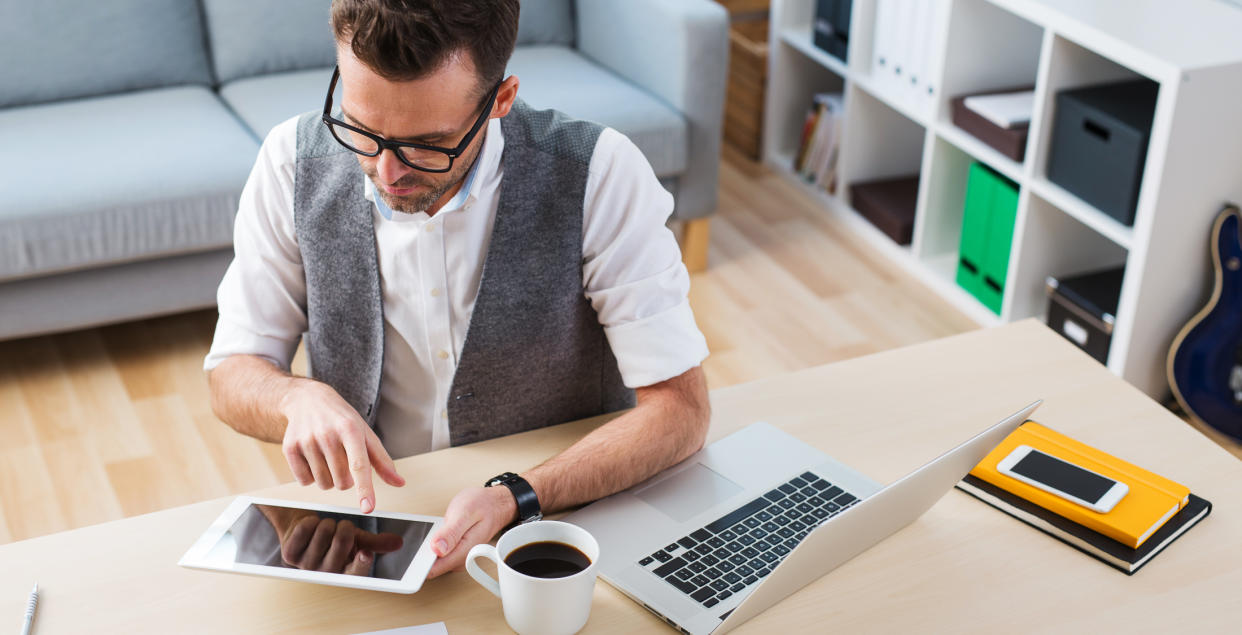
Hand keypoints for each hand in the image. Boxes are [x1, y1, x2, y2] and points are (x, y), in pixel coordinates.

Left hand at [267, 508, 403, 574]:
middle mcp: (327, 573)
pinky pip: (306, 527)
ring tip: (324, 528)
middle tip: (341, 528)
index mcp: (345, 572)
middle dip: (345, 526)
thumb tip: (398, 542)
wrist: (302, 530)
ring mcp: (306, 566)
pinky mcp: (289, 554)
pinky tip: (310, 527)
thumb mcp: (356, 539)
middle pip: (342, 541)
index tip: (366, 553)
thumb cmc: (332, 537)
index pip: (356, 572)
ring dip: (327, 522)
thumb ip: (376, 542)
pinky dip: (310, 520)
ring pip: (325, 530)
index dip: (361, 563)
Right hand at [279, 379, 405, 512]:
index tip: (368, 508)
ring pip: (323, 484)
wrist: (308, 400)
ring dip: (329, 479)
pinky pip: (304, 481)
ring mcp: (306, 441)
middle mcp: (327, 434)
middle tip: (343, 459)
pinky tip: (313, 459)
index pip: (359, 465)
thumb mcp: (365, 434)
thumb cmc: (342, 420)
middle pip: (342, 482)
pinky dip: (311, 477)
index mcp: (351, 429)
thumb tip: (400, 483)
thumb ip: (382, 461)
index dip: (365, 489)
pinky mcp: (289, 448)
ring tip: (328, 458)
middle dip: (346, 479)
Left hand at [425, 485, 517, 578]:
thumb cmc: (483, 505)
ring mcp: (460, 557)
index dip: (420, 562)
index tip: (414, 552)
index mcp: (465, 551)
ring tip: (436, 531)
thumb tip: (437, 549)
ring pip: (435, 561)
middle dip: (423, 554)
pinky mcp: (457, 553)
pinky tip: (438, 533)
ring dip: (428, 549)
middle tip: (429, 533)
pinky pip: (439, 555)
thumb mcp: (465, 512)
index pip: (435, 568)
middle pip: (432, 567)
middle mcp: (463, 559)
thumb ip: (451, 532)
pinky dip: (434, 545)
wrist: (496, 504)